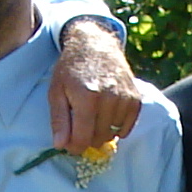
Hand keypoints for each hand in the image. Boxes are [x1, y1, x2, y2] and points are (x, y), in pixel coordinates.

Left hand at [50, 21, 139, 153]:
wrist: (95, 45)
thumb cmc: (71, 69)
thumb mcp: (56, 92)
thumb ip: (59, 120)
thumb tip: (60, 145)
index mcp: (87, 97)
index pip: (82, 138)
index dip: (74, 147)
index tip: (69, 144)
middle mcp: (109, 98)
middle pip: (98, 139)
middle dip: (87, 138)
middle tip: (79, 126)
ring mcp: (125, 98)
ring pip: (112, 135)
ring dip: (101, 132)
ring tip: (93, 116)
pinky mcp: (135, 99)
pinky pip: (126, 127)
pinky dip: (116, 128)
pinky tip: (106, 116)